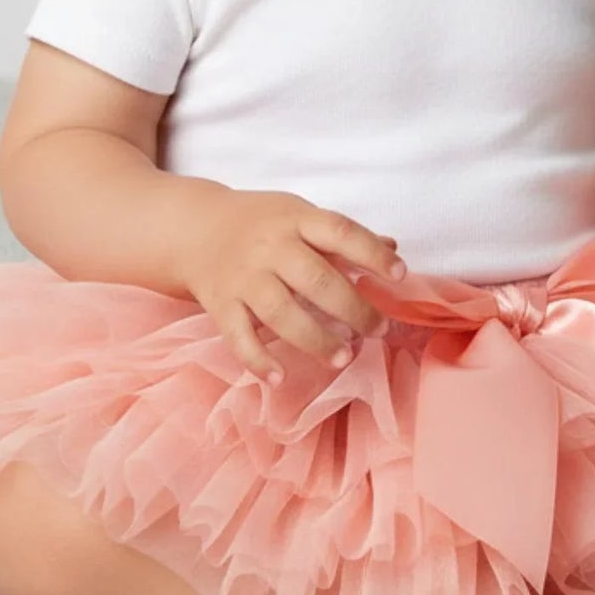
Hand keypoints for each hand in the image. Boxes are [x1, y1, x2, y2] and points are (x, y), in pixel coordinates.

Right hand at [171, 187, 405, 384]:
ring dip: (315, 340)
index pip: (340, 232)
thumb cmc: (260, 223)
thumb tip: (392, 246)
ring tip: (343, 358)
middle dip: (353, 309)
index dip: (372, 253)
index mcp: (295, 220)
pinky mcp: (221, 305)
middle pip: (315, 280)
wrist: (194, 228)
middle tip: (379, 330)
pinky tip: (279, 378)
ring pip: (281, 313)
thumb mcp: (300, 215)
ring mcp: (243, 278)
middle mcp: (269, 248)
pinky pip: (238, 337)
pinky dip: (258, 360)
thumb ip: (343, 235)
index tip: (400, 275)